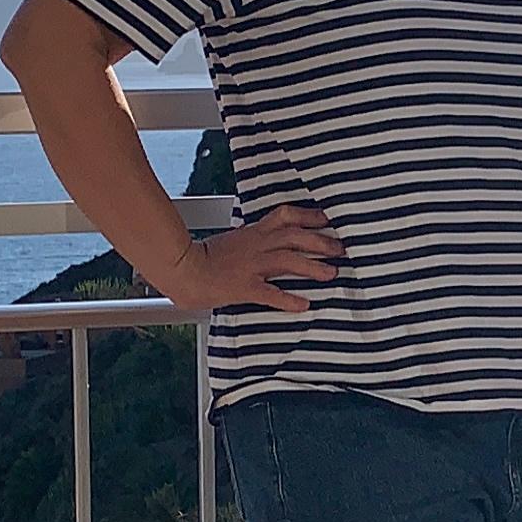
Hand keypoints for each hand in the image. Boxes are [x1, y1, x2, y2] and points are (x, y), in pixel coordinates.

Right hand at [177, 202, 340, 314]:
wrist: (181, 269)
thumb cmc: (205, 258)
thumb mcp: (233, 241)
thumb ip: (254, 240)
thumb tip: (272, 242)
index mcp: (253, 233)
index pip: (286, 216)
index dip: (309, 217)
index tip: (329, 220)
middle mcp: (256, 245)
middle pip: (294, 236)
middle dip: (320, 241)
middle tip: (340, 249)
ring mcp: (250, 265)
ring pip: (287, 260)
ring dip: (312, 267)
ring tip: (330, 274)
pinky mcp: (243, 286)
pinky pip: (270, 292)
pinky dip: (288, 299)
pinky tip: (303, 305)